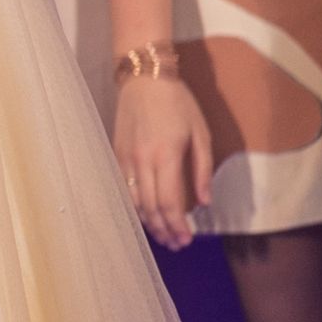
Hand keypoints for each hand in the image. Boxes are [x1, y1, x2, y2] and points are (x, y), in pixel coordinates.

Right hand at [111, 73, 211, 249]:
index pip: (170, 203)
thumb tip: (204, 202)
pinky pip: (123, 186)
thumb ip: (202, 170)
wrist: (144, 77)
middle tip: (176, 244)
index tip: (187, 239)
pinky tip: (144, 213)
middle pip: (151, 207)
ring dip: (148, 221)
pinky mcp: (117, 152)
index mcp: (166, 156)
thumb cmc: (177, 102)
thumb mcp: (200, 133)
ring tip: (161, 234)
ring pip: (134, 200)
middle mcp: (142, 160)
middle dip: (164, 229)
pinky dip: (134, 205)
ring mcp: (126, 157)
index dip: (178, 225)